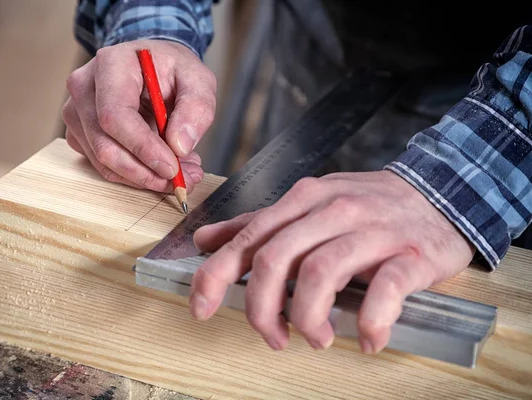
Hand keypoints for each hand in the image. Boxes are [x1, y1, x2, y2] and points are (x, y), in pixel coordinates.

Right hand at [62, 39, 216, 192]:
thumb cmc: (173, 69)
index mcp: (111, 65)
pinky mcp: (79, 133)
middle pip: (105, 145)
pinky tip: (161, 166)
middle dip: (145, 171)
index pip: (115, 116)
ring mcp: (76, 112)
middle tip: (182, 179)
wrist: (153, 67)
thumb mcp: (198, 80)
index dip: (143, 148)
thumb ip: (196, 108)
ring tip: (181, 172)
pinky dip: (135, 175)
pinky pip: (104, 166)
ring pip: (103, 162)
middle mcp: (84, 87)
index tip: (172, 168)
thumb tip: (180, 146)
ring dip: (144, 177)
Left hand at [189, 171, 474, 353]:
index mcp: (303, 201)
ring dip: (309, 317)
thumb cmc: (367, 205)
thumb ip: (256, 224)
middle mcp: (331, 211)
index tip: (201, 307)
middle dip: (262, 307)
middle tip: (273, 336)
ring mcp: (370, 231)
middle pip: (276, 258)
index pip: (248, 238)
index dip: (215, 274)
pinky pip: (384, 290)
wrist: (439, 193)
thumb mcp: (307, 206)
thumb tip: (205, 240)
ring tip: (317, 337)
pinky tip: (369, 338)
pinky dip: (371, 322)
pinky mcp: (409, 254)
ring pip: (321, 272)